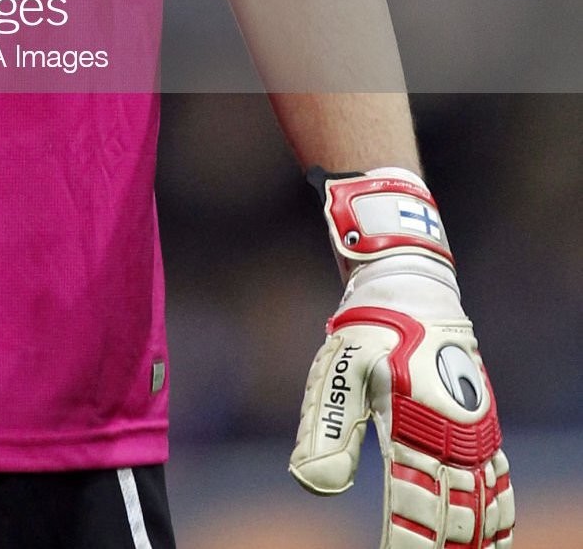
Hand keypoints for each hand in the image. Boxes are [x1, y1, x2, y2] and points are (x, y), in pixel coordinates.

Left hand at [290, 170, 512, 547]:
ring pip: (486, 505)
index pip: (415, 503)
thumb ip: (329, 429)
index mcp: (418, 424)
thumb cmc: (369, 331)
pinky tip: (490, 538)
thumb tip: (312, 487)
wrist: (409, 289)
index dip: (407, 541)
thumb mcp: (339, 370)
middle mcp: (456, 435)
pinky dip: (497, 517)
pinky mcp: (483, 428)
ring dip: (474, 538)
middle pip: (457, 514)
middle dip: (441, 545)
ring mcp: (475, 434)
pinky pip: (499, 483)